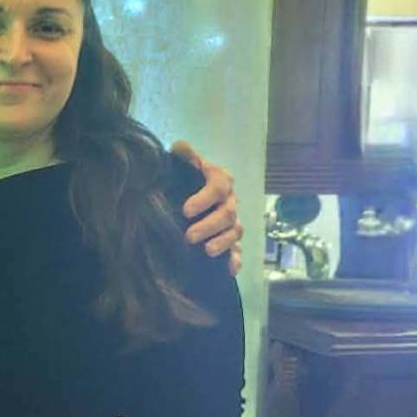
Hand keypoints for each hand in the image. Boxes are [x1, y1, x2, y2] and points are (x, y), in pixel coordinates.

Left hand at [172, 140, 243, 276]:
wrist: (180, 196)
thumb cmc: (181, 179)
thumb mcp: (179, 165)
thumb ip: (182, 156)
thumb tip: (180, 146)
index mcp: (218, 180)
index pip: (219, 186)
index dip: (204, 198)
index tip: (186, 210)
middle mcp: (229, 201)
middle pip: (228, 213)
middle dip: (210, 225)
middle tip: (189, 236)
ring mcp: (231, 222)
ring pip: (235, 231)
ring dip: (223, 242)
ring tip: (207, 251)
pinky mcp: (229, 241)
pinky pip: (237, 251)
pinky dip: (235, 260)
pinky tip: (230, 270)